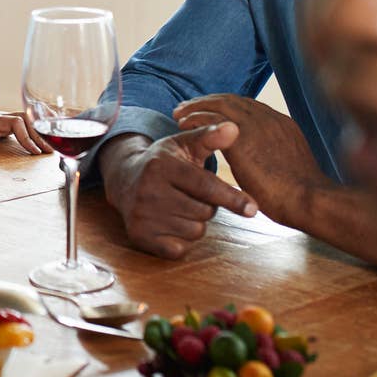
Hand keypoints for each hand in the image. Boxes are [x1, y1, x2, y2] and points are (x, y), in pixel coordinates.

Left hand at [0, 55, 49, 153]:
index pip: (17, 124)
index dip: (27, 137)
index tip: (34, 151)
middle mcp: (2, 118)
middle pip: (27, 121)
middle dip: (40, 136)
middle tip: (50, 152)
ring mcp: (4, 119)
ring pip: (27, 122)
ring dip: (39, 133)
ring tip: (50, 148)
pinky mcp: (4, 123)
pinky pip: (24, 125)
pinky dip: (34, 131)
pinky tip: (42, 139)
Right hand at [98, 126, 258, 259]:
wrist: (124, 179)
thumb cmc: (163, 162)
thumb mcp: (184, 144)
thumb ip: (210, 137)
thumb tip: (234, 128)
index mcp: (161, 165)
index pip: (205, 186)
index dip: (232, 197)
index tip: (252, 209)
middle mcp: (148, 190)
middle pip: (204, 212)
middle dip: (207, 206)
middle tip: (191, 194)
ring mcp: (141, 215)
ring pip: (194, 231)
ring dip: (194, 222)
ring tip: (179, 206)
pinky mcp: (139, 236)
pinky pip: (179, 249)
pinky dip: (181, 240)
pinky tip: (169, 222)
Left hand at [173, 94, 325, 224]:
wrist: (310, 200)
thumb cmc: (303, 196)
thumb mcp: (292, 168)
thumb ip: (277, 158)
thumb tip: (268, 165)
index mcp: (283, 125)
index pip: (249, 107)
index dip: (226, 107)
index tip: (211, 111)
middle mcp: (270, 119)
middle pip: (232, 100)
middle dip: (208, 102)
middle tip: (187, 108)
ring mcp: (257, 126)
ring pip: (219, 104)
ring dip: (196, 107)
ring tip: (179, 114)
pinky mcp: (242, 138)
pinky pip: (211, 119)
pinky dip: (195, 118)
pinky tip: (183, 124)